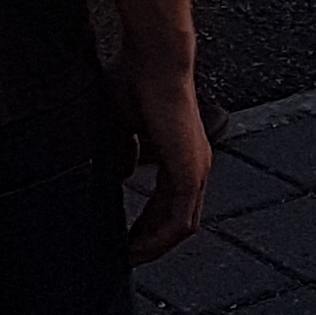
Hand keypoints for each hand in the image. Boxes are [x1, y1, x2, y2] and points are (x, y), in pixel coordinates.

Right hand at [121, 62, 211, 259]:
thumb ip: (122, 151)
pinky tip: (136, 246)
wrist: (153, 57)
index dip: (146, 223)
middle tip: (124, 255)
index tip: (123, 237)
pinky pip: (178, 219)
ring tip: (128, 257)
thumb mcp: (121, 123)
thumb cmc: (135, 78)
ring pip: (180, 225)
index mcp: (180, 152)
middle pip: (176, 219)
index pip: (167, 201)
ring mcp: (196, 169)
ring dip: (154, 245)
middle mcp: (194, 165)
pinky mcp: (190, 170)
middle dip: (149, 241)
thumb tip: (120, 174)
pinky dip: (158, 237)